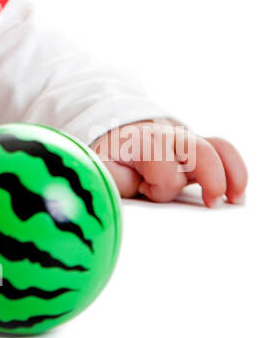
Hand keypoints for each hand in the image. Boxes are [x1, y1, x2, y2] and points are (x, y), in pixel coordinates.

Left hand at [89, 117, 247, 207]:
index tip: (146, 191)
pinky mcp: (198, 151)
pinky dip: (236, 172)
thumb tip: (119, 196)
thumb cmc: (109, 156)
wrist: (113, 133)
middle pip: (198, 150)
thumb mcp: (100, 168)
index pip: (163, 165)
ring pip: (219, 147)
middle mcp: (169, 138)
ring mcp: (186, 143)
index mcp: (142, 143)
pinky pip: (225, 153)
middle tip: (211, 204)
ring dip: (233, 173)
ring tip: (234, 199)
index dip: (160, 186)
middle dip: (212, 177)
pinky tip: (235, 195)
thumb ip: (111, 180)